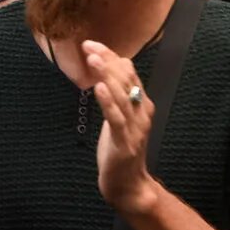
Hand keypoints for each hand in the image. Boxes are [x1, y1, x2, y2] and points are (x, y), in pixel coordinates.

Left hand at [86, 40, 157, 216]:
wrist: (128, 185)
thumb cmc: (121, 147)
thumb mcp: (118, 116)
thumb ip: (116, 94)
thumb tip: (105, 68)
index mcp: (141, 105)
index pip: (128, 73)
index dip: (111, 57)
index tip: (92, 44)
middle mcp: (141, 113)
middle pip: (125, 81)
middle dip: (106, 62)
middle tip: (88, 46)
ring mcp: (134, 128)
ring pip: (121, 97)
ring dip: (106, 76)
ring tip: (92, 60)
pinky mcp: (124, 143)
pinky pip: (116, 119)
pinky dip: (108, 102)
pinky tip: (98, 88)